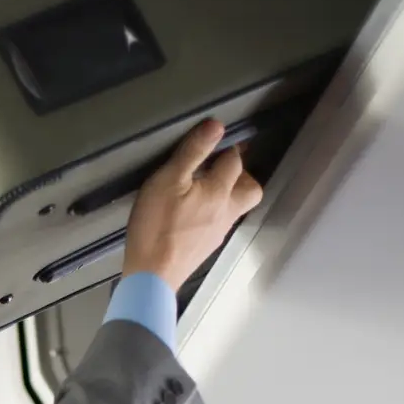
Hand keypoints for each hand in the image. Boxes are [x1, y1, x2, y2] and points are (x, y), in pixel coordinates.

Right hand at [122, 117, 262, 291]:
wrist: (151, 277)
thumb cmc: (156, 226)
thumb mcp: (168, 180)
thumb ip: (193, 151)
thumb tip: (217, 125)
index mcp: (220, 192)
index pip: (235, 161)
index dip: (226, 147)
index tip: (214, 142)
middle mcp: (226, 212)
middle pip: (251, 190)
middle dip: (242, 175)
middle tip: (220, 168)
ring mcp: (218, 233)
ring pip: (235, 208)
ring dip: (226, 194)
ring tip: (202, 189)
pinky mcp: (205, 248)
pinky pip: (219, 224)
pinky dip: (212, 213)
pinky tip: (191, 214)